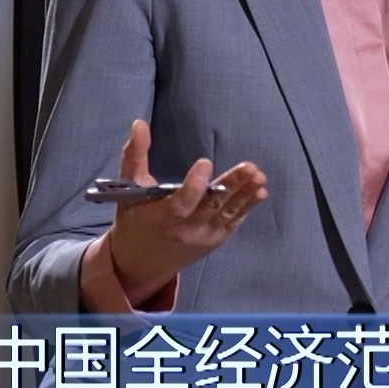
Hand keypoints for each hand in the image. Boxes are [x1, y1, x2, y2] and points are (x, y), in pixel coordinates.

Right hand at [103, 119, 267, 302]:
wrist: (139, 263)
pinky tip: (259, 191)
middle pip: (211, 207)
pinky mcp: (215, 240)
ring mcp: (203, 237)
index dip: (194, 185)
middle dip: (231, 186)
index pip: (181, 203)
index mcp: (159, 218)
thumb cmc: (133, 220)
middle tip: (250, 167)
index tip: (205, 162)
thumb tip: (139, 124)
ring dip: (245, 195)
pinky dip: (247, 207)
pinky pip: (233, 222)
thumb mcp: (128, 189)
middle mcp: (184, 230)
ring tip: (259, 176)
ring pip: (227, 214)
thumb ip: (134, 156)